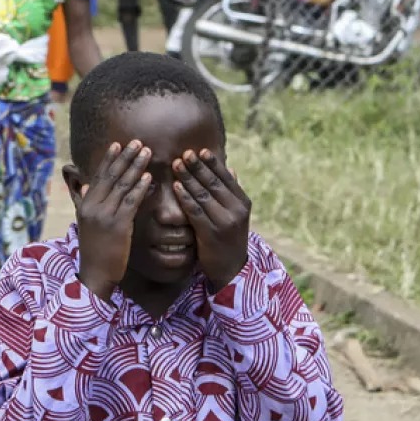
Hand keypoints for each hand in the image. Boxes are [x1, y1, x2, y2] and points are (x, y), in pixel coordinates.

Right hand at [75, 141, 152, 301]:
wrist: (95, 273)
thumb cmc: (94, 249)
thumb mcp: (86, 223)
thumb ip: (85, 203)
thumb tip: (84, 187)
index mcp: (85, 204)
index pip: (98, 176)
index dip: (109, 159)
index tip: (119, 144)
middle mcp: (92, 206)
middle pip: (111, 176)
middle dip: (125, 157)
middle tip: (138, 142)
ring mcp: (104, 215)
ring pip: (122, 185)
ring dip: (135, 167)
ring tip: (146, 153)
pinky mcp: (118, 226)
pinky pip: (130, 202)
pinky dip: (140, 188)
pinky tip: (148, 177)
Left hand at [172, 149, 250, 287]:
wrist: (232, 269)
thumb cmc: (230, 238)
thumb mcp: (237, 214)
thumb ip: (233, 192)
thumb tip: (230, 168)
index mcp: (243, 203)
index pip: (226, 178)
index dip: (213, 163)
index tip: (200, 150)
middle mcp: (236, 211)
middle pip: (214, 183)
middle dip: (198, 167)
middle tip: (185, 153)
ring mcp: (224, 222)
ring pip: (203, 195)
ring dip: (189, 178)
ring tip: (177, 164)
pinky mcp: (210, 233)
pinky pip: (195, 211)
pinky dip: (185, 197)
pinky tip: (176, 187)